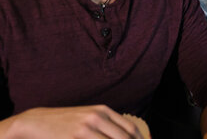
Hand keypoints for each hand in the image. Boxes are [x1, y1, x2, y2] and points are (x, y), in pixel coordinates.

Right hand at [5, 106, 142, 138]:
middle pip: (124, 137)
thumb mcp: (88, 118)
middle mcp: (97, 117)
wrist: (36, 122)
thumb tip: (127, 135)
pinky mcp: (74, 138)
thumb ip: (106, 125)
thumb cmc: (65, 123)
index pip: (130, 128)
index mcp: (103, 111)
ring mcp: (85, 128)